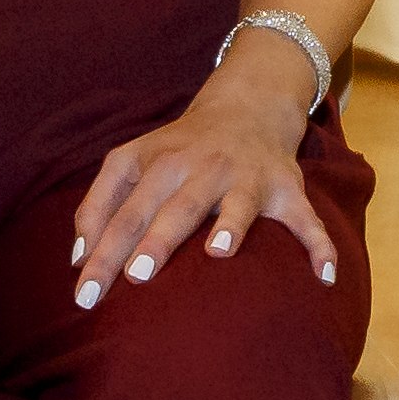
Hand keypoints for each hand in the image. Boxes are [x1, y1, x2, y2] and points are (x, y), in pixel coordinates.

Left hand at [69, 36, 335, 308]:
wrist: (247, 106)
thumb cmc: (177, 149)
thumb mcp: (130, 162)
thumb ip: (97, 204)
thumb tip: (76, 257)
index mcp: (159, 163)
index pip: (124, 211)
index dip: (103, 251)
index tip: (85, 293)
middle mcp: (202, 167)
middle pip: (175, 207)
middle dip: (156, 239)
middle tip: (137, 276)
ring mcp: (247, 178)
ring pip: (239, 204)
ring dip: (231, 225)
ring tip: (219, 252)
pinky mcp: (287, 190)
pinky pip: (307, 220)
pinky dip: (319, 245)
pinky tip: (322, 276)